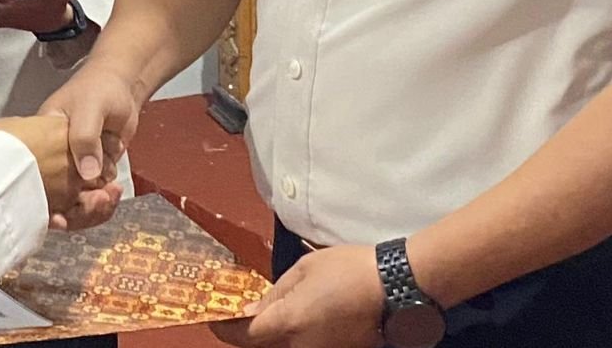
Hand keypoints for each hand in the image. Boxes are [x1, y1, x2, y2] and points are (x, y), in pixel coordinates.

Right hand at [39, 60, 140, 216]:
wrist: (122, 87)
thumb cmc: (97, 90)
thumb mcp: (88, 108)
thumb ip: (84, 137)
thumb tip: (87, 175)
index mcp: (41, 142)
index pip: (33, 178)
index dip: (42, 204)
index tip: (57, 220)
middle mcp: (52, 161)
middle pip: (55, 200)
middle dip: (76, 210)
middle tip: (99, 202)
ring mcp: (72, 169)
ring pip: (76, 203)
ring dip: (93, 208)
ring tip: (111, 195)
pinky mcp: (91, 174)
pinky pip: (93, 198)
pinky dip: (104, 201)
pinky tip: (115, 192)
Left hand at [213, 245, 383, 346]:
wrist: (397, 288)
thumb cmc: (349, 271)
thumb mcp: (305, 271)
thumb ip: (276, 294)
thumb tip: (255, 310)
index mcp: (288, 323)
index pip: (244, 337)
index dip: (224, 329)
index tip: (213, 320)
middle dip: (248, 335)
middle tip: (240, 317)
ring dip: (273, 336)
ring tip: (269, 316)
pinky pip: (305, 347)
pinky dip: (294, 338)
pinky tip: (296, 321)